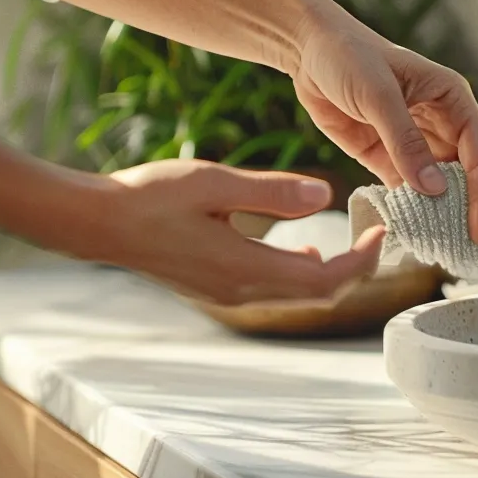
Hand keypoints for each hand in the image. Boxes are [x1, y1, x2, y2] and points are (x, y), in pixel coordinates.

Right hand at [82, 159, 385, 305]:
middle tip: (374, 236)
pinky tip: (300, 250)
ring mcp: (228, 294)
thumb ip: (272, 192)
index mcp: (246, 269)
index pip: (326, 280)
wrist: (97, 223)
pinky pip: (273, 290)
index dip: (362, 260)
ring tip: (350, 241)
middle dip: (354, 268)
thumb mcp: (215, 182)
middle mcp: (242, 292)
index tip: (380, 231)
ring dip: (328, 273)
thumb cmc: (150, 196)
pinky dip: (298, 273)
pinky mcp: (216, 288)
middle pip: (318, 293)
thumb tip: (326, 197)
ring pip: (297, 295)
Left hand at [289, 26, 477, 243]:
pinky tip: (408, 230)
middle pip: (465, 175)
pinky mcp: (386, 155)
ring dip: (438, 213)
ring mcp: (413, 141)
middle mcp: (440, 122)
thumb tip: (434, 189)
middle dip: (466, 210)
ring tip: (439, 247)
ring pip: (436, 185)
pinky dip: (408, 209)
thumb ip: (405, 141)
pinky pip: (404, 188)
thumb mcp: (378, 95)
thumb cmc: (348, 55)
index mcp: (453, 100)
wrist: (306, 49)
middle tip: (464, 249)